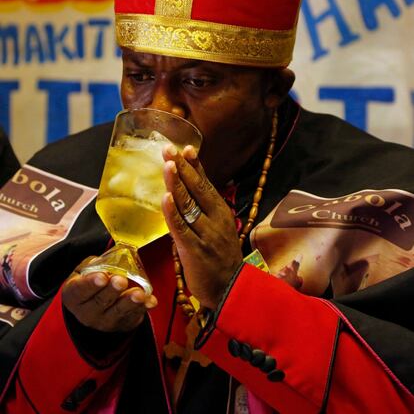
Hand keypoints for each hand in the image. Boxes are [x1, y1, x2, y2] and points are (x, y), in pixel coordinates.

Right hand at [62, 266, 157, 332]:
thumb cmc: (91, 282)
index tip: (102, 276)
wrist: (97, 305)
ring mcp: (105, 322)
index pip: (80, 290)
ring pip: (118, 312)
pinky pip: (134, 316)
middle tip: (121, 281)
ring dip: (130, 302)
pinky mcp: (123, 324)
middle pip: (100, 302)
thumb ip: (93, 265)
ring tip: (139, 294)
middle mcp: (87, 313)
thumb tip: (105, 262)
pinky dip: (144, 308)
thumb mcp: (85, 270)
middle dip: (112, 290)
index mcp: (74, 296)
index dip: (91, 283)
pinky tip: (150, 301)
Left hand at [162, 144, 242, 309]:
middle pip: (197, 189)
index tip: (185, 147)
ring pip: (189, 205)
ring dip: (177, 183)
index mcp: (221, 211)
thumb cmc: (220, 257)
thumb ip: (204, 210)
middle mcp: (215, 219)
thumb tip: (187, 190)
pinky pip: (182, 228)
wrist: (230, 289)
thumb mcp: (218, 228)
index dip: (195, 165)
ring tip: (167, 165)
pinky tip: (166, 198)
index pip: (206, 183)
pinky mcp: (195, 250)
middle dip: (182, 167)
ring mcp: (206, 234)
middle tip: (169, 148)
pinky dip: (173, 212)